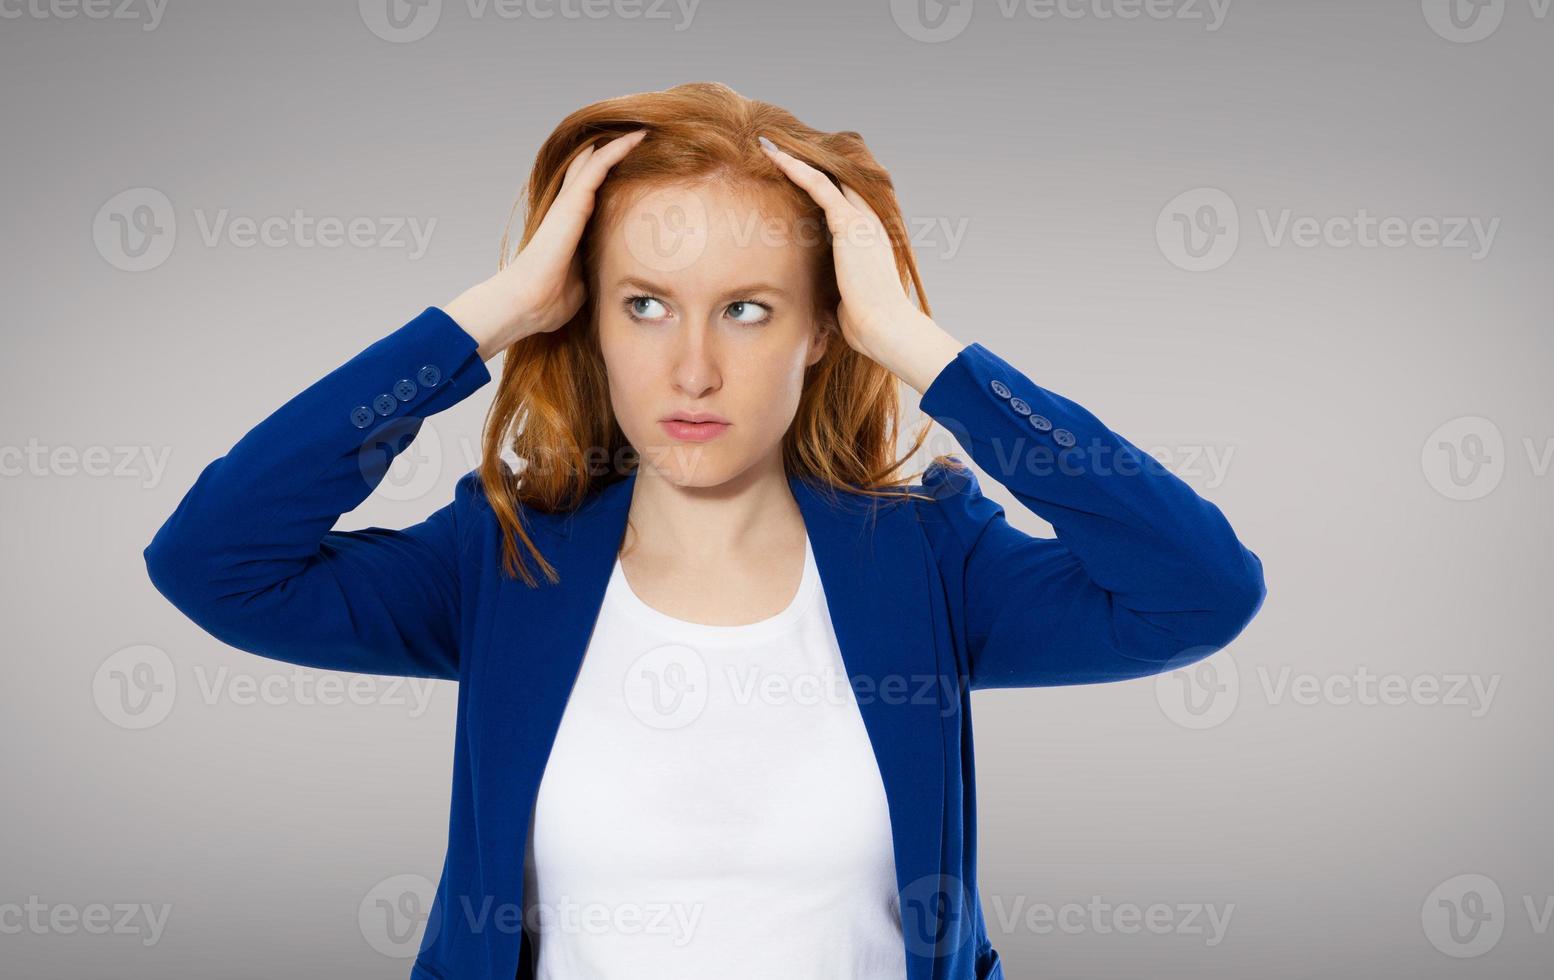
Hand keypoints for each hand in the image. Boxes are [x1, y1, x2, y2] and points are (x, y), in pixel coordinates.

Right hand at [446, 128, 648, 360]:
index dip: (609, 178)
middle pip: (590, 171)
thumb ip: (594, 271)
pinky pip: (598, 168)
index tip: (634, 166)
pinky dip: (616, 150)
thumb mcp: (582, 283)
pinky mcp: (572, 203)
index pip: (592, 195)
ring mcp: (569, 204)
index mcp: (571, 228)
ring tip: (642, 129)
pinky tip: (636, 137)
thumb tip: (610, 277)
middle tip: (637, 134)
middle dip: (612, 154)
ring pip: (595, 163)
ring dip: (619, 145)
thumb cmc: (550, 299)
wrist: (528, 301)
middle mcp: (568, 210)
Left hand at [757, 135, 962, 392]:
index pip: (843, 202)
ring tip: (768, 146)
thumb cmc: (868, 323)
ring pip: (824, 178)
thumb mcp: (847, 299)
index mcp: (869, 238)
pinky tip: (774, 156)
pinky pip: (818, 185)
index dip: (819, 185)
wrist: (885, 326)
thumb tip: (822, 304)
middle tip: (777, 148)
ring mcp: (861, 220)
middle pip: (835, 181)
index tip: (794, 176)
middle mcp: (868, 223)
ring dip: (795, 160)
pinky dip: (795, 168)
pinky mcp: (849, 223)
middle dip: (807, 164)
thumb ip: (835, 290)